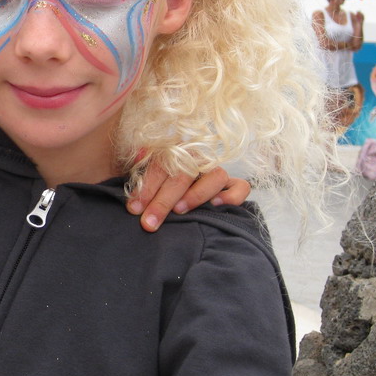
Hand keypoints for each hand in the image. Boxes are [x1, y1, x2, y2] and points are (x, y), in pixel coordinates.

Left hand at [127, 166, 250, 231]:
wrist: (177, 193)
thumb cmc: (156, 187)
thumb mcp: (143, 174)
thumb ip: (140, 166)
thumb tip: (139, 154)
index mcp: (174, 153)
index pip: (161, 166)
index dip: (146, 188)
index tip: (134, 209)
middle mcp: (197, 159)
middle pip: (184, 174)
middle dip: (163, 201)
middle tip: (149, 222)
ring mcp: (216, 172)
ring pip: (216, 175)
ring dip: (196, 194)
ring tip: (179, 211)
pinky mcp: (234, 186)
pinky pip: (241, 187)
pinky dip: (231, 196)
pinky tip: (215, 206)